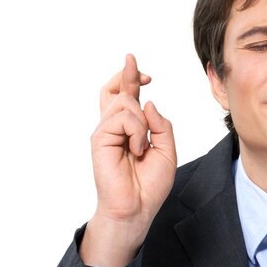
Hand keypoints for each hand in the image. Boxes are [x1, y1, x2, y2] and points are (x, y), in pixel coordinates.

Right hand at [81, 54, 176, 266]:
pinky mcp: (99, 138)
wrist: (137, 207)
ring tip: (142, 148)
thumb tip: (148, 102)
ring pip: (126, 103)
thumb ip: (161, 126)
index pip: (128, 98)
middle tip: (132, 59)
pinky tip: (136, 150)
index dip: (133, 80)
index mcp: (130, 130)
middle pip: (115, 90)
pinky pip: (124, 118)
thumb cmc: (150, 184)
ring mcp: (106, 131)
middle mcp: (115, 128)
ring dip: (142, 123)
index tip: (145, 73)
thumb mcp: (167, 151)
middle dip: (126, 73)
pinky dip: (137, 132)